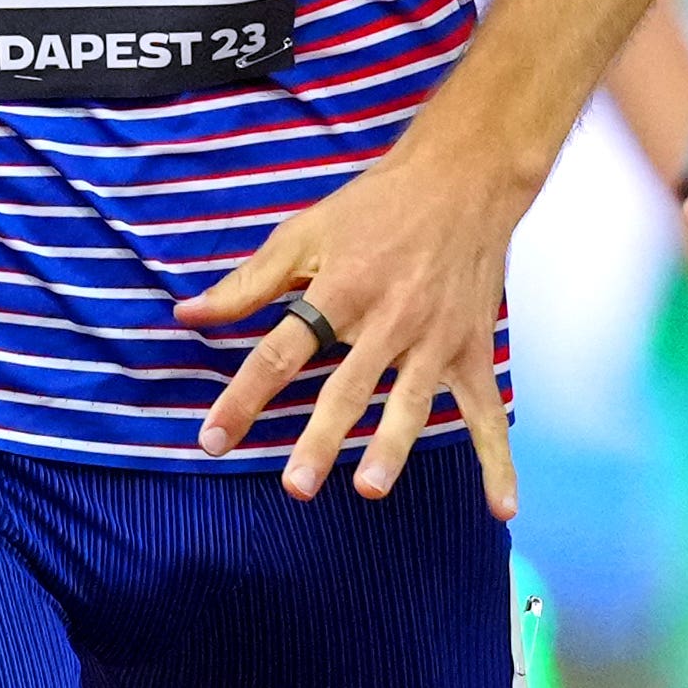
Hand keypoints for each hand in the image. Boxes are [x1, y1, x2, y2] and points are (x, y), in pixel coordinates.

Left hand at [182, 129, 529, 508]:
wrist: (464, 179)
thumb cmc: (376, 205)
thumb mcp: (305, 232)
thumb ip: (249, 283)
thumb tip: (187, 314)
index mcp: (339, 290)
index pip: (281, 352)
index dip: (243, 398)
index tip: (213, 439)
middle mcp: (388, 319)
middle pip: (347, 387)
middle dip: (321, 439)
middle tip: (296, 486)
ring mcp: (435, 338)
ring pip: (410, 402)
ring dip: (392, 447)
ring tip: (369, 488)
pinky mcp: (473, 350)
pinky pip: (486, 413)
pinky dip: (497, 461)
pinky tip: (500, 509)